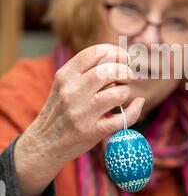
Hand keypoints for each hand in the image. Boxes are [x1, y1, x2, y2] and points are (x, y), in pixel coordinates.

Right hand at [14, 44, 143, 195]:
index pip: (96, 53)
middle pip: (109, 71)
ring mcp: (82, 113)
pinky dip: (134, 110)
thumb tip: (121, 58)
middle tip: (126, 77)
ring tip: (121, 95)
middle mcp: (72, 92)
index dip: (116, 53)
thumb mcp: (64, 84)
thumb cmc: (60, 110)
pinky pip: (122, 119)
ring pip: (118, 93)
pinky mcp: (91, 132)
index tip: (123, 58)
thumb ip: (86, 71)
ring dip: (125, 92)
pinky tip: (135, 106)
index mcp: (65, 75)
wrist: (44, 142)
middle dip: (124, 71)